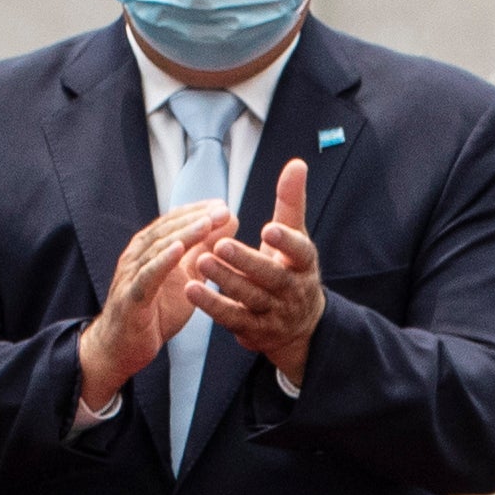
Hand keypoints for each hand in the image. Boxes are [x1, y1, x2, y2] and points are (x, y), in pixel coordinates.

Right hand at [77, 201, 232, 410]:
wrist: (123, 348)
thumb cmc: (155, 313)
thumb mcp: (186, 279)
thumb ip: (203, 252)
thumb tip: (228, 223)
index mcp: (150, 249)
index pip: (175, 222)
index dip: (198, 211)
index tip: (223, 206)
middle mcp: (138, 255)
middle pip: (168, 230)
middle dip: (196, 218)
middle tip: (222, 210)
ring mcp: (131, 274)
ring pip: (158, 248)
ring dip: (184, 234)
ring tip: (206, 224)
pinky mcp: (131, 297)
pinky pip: (147, 276)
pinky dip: (162, 261)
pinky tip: (178, 249)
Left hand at [191, 158, 325, 385]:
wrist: (298, 327)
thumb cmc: (290, 269)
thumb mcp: (295, 236)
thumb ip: (291, 201)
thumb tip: (296, 163)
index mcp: (303, 264)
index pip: (300, 252)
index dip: (286, 242)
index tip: (269, 228)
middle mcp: (292, 291)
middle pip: (272, 277)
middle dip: (247, 262)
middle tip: (221, 244)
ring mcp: (274, 314)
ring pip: (249, 297)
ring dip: (225, 281)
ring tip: (201, 262)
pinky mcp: (253, 331)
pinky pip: (231, 318)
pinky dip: (212, 305)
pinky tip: (191, 288)